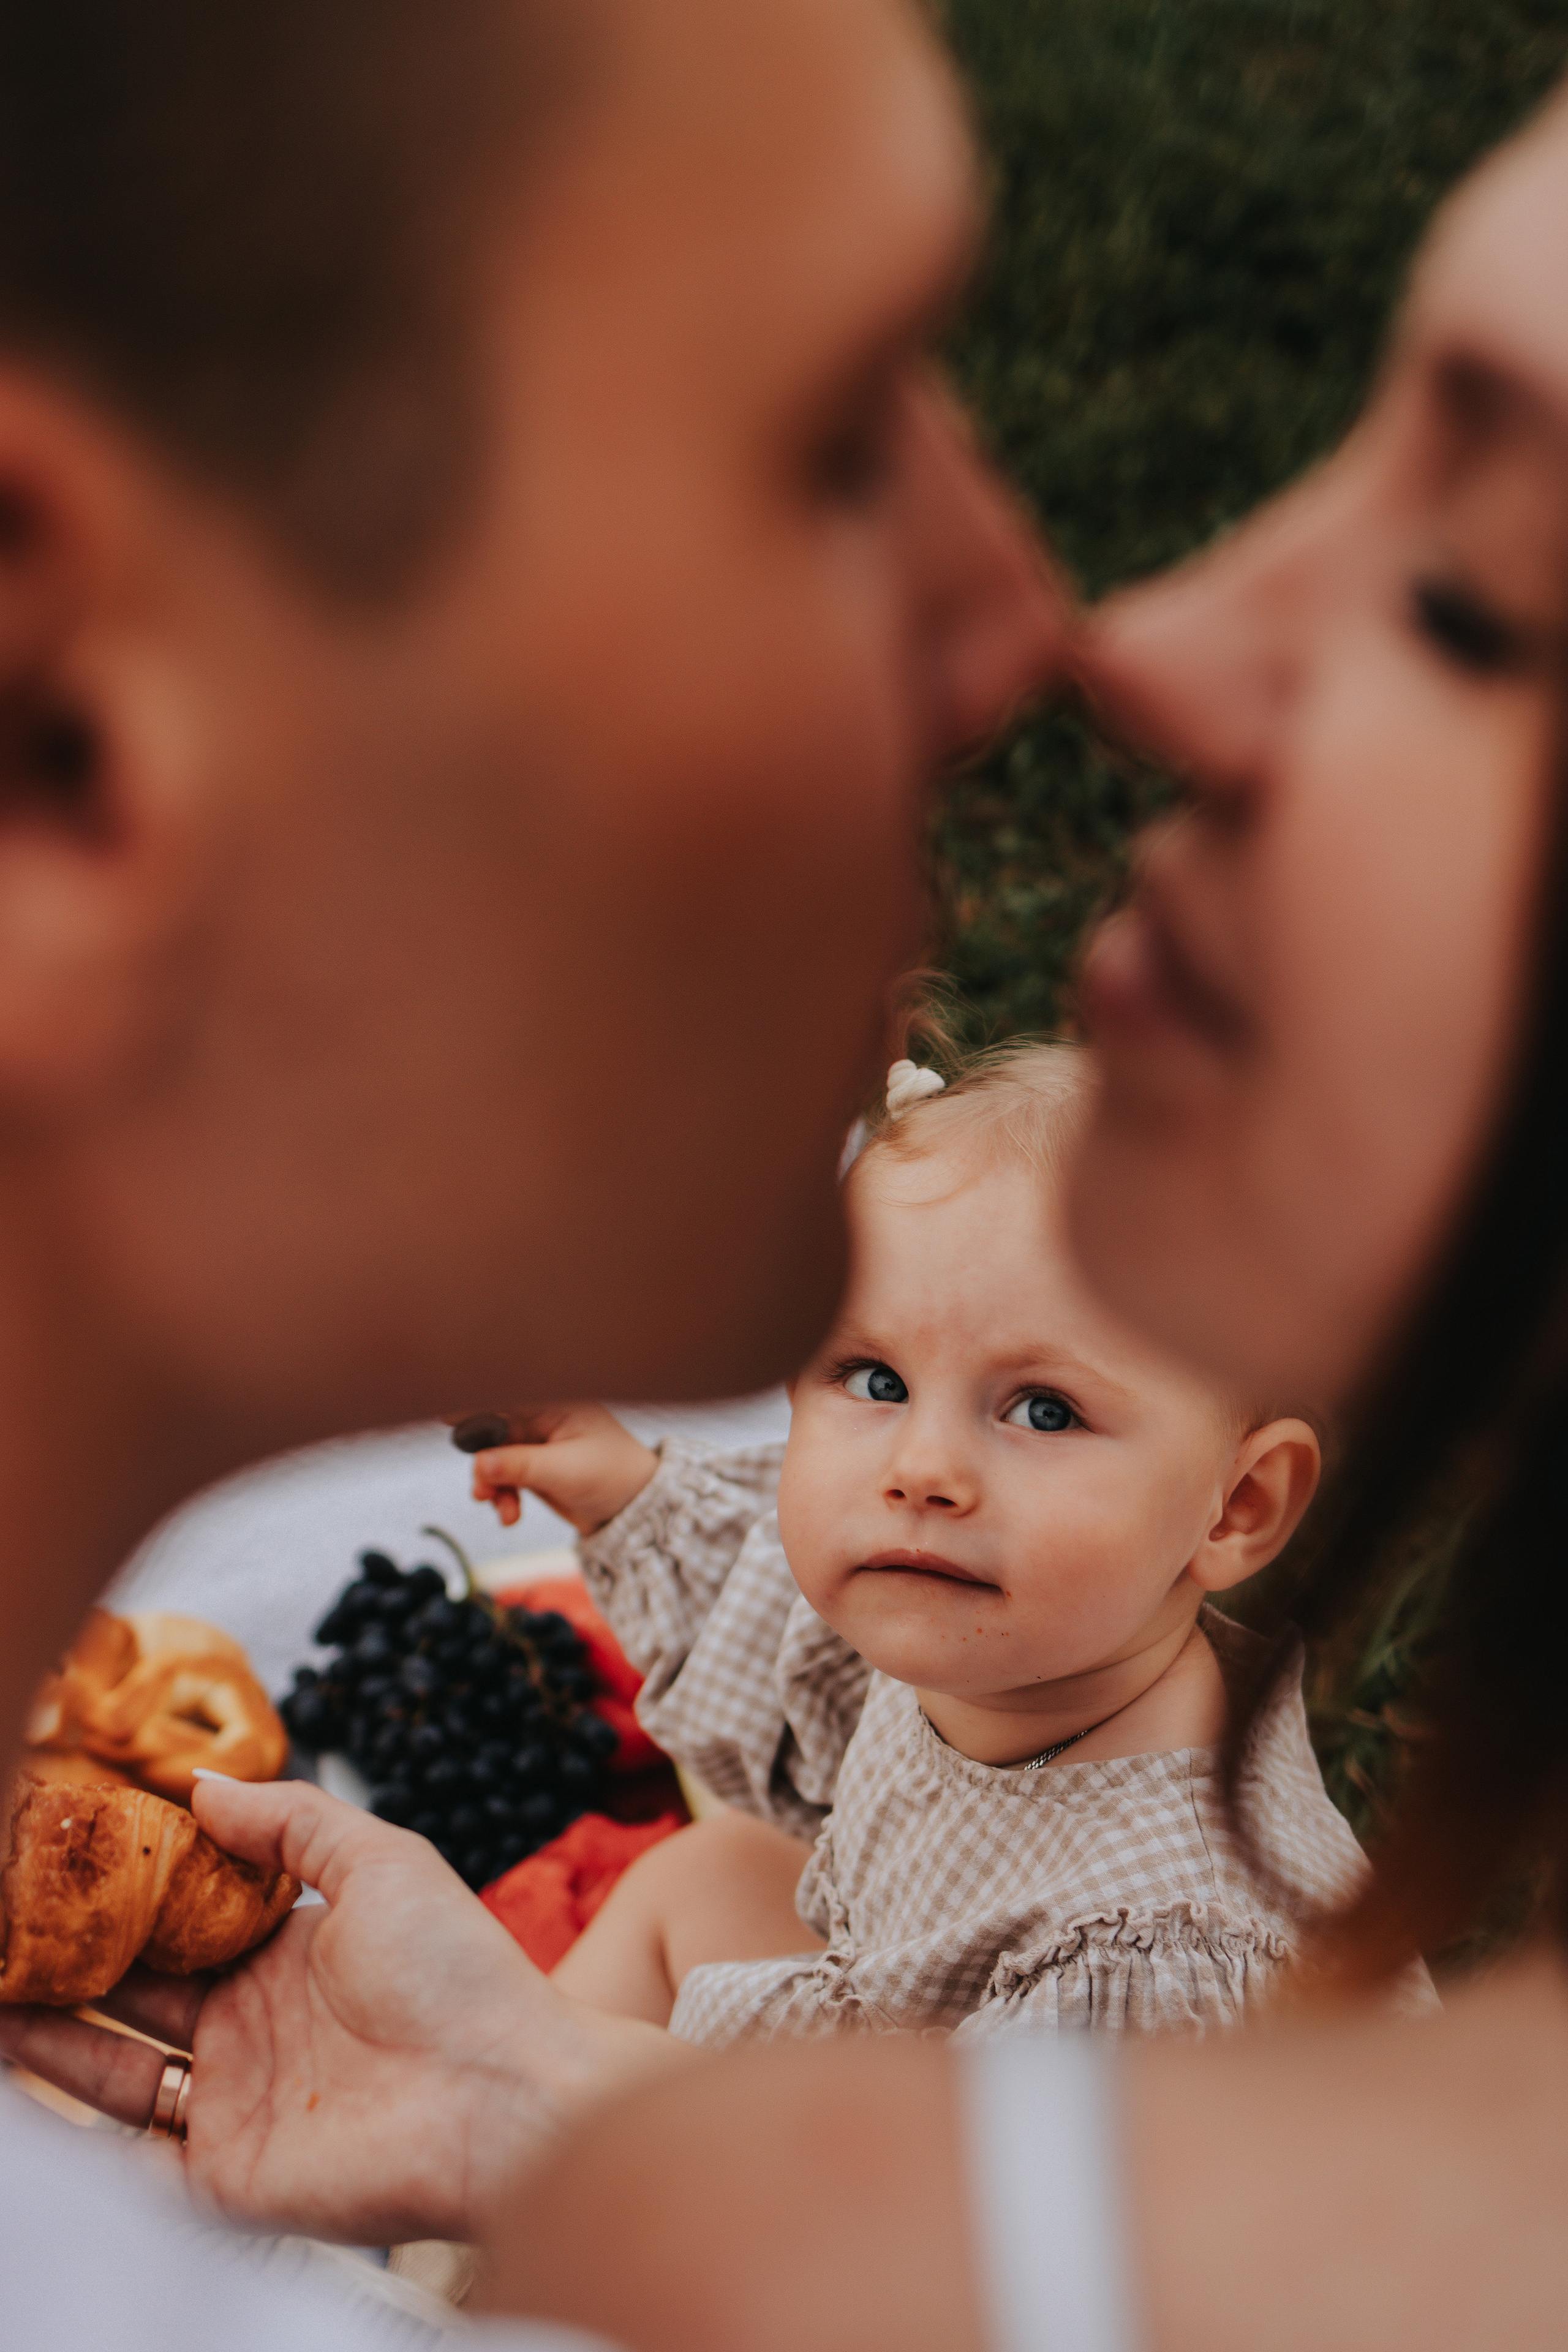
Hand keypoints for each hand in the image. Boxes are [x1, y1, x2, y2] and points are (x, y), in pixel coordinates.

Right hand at [0, 1776, 685, 2243]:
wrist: (507, 2097)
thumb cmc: (460, 1974)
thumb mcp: (383, 1861)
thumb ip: (291, 1820)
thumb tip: (201, 1784)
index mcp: (286, 1953)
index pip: (180, 1920)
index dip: (122, 1894)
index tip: (62, 1857)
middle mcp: (250, 2025)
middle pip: (131, 1991)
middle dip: (66, 1959)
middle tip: (11, 1925)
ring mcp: (232, 2101)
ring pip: (109, 2065)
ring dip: (46, 2031)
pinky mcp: (222, 2174)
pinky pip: (128, 2152)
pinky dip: (70, 2120)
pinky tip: (23, 2070)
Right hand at [471, 1402, 659, 1533]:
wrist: (635, 1512)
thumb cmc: (615, 1478)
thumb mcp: (567, 1471)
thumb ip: (521, 1466)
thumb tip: (479, 1464)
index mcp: (557, 1402)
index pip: (509, 1395)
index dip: (476, 1403)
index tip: (445, 1415)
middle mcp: (544, 1417)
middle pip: (493, 1428)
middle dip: (482, 1458)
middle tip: (481, 1484)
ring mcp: (536, 1443)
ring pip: (493, 1456)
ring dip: (489, 1482)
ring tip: (496, 1505)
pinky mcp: (534, 1467)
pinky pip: (502, 1476)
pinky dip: (500, 1495)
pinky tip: (509, 1515)